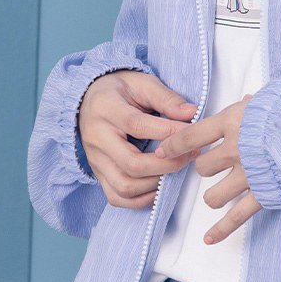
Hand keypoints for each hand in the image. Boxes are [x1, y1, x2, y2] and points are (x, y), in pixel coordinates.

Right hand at [78, 69, 199, 208]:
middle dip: (167, 164)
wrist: (88, 100)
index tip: (192, 133)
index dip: (168, 132)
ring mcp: (95, 160)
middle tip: (189, 155)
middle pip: (131, 163)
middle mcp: (96, 138)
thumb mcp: (142, 83)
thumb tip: (191, 113)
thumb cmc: (119, 91)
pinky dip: (142, 199)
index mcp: (105, 108)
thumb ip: (166, 98)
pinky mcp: (98, 175)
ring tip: (176, 168)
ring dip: (156, 183)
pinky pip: (117, 197)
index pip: (136, 125)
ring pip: (124, 186)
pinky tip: (159, 186)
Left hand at [150, 93, 260, 244]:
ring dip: (215, 195)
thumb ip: (255, 105)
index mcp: (234, 122)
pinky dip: (222, 229)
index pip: (192, 136)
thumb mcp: (273, 99)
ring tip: (221, 192)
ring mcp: (247, 175)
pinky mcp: (262, 195)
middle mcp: (235, 150)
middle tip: (213, 166)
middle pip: (203, 167)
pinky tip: (209, 238)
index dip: (174, 145)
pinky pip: (236, 216)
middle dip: (205, 168)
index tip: (162, 151)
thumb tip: (247, 101)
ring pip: (213, 194)